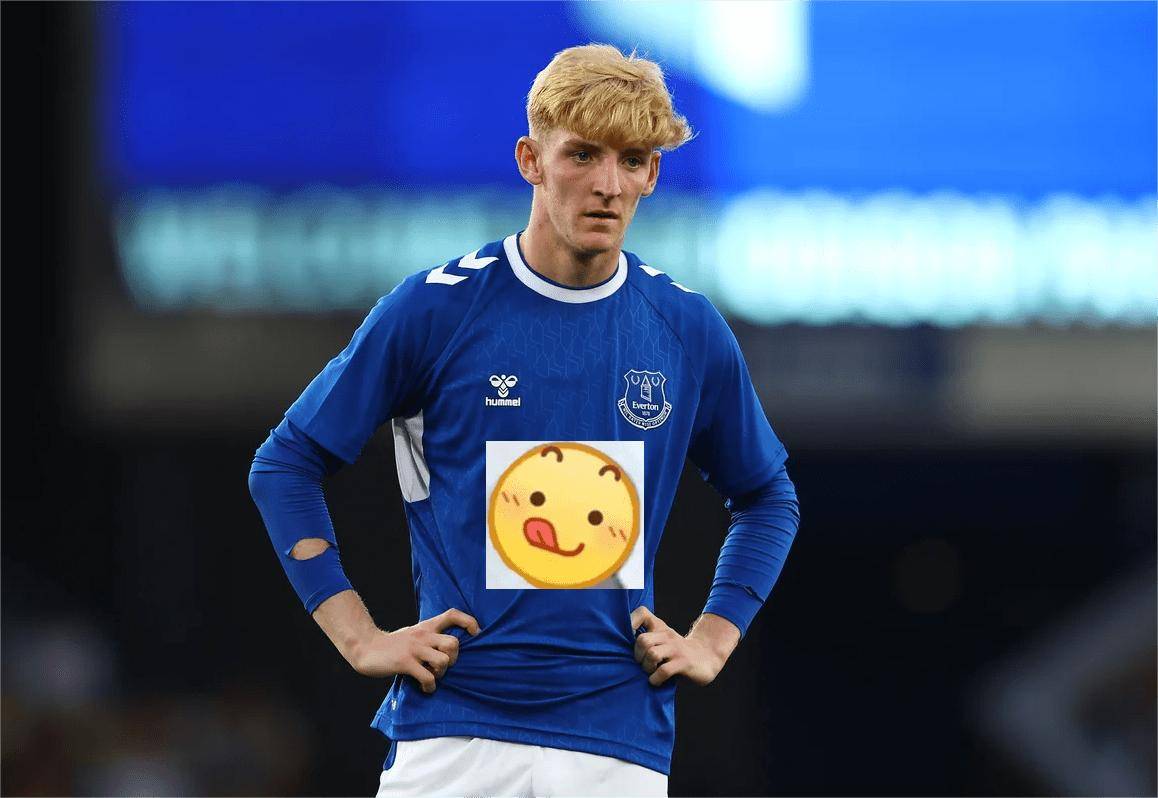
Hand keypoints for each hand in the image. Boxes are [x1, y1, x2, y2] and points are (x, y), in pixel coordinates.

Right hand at [349, 608, 479, 693]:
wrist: (366, 647)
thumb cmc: (393, 645)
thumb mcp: (414, 634)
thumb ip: (430, 637)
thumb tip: (450, 649)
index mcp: (426, 626)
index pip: (452, 614)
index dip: (469, 622)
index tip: (475, 633)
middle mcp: (423, 635)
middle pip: (453, 643)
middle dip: (454, 659)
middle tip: (443, 666)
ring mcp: (414, 649)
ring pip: (444, 661)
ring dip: (442, 673)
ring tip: (433, 676)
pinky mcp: (405, 663)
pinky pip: (428, 677)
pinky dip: (430, 687)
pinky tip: (425, 688)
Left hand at [631, 606, 729, 686]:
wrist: (707, 657)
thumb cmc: (677, 651)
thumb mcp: (663, 639)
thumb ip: (647, 639)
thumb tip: (619, 649)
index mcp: (660, 628)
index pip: (642, 613)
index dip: (630, 621)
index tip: (629, 636)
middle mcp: (667, 636)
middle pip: (642, 640)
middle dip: (637, 656)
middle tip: (641, 663)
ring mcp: (676, 649)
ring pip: (652, 654)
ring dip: (646, 667)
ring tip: (650, 672)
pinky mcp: (684, 663)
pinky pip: (663, 671)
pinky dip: (655, 679)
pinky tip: (656, 681)